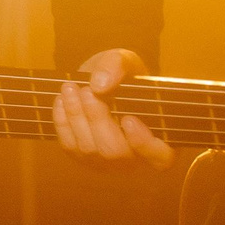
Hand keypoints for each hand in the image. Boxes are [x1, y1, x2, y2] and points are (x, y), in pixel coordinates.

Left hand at [53, 48, 171, 169]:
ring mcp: (108, 163)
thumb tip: (99, 85)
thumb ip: (118, 66)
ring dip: (76, 116)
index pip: (160, 157)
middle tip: (87, 90)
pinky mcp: (83, 158)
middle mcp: (136, 159)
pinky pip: (70, 146)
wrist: (100, 85)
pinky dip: (62, 121)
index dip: (144, 143)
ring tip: (69, 87)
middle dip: (97, 118)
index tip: (128, 119)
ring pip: (90, 149)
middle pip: (115, 150)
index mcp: (162, 140)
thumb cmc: (123, 77)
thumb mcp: (126, 62)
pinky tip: (62, 100)